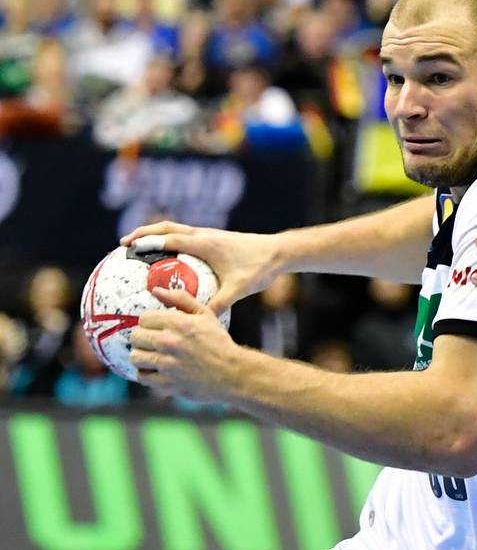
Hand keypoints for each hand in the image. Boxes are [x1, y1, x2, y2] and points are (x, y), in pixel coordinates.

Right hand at [121, 221, 283, 312]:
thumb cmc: (260, 268)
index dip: (149, 241)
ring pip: (176, 228)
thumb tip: (197, 322)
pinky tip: (167, 258)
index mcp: (206, 244)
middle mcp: (205, 235)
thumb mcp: (239, 289)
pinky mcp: (215, 238)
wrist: (281, 252)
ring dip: (156, 234)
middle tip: (124, 244)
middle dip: (144, 233)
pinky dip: (171, 240)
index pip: (171, 238)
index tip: (128, 247)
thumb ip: (218, 304)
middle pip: (167, 227)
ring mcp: (209, 234)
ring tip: (138, 247)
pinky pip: (186, 236)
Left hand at [130, 288, 243, 401]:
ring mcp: (166, 364)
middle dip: (144, 338)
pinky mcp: (165, 383)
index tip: (157, 327)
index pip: (144, 319)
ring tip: (154, 356)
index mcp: (178, 323)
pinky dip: (146, 373)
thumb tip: (156, 290)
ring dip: (143, 356)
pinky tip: (157, 370)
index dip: (150, 322)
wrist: (231, 372)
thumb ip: (181, 299)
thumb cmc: (218, 342)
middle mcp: (169, 342)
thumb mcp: (205, 315)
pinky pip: (141, 376)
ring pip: (135, 357)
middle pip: (136, 337)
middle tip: (155, 342)